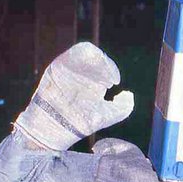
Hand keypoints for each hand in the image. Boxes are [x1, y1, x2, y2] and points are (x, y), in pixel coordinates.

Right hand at [15, 42, 133, 150]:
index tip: (114, 82)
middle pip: (97, 59)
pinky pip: (71, 54)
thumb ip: (123, 108)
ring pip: (85, 53)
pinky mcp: (57, 67)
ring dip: (95, 59)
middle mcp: (83, 74)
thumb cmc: (79, 124)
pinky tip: (87, 68)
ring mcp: (70, 69)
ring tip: (98, 72)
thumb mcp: (106, 116)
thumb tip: (128, 94)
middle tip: (107, 77)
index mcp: (95, 83)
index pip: (106, 68)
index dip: (112, 70)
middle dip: (104, 65)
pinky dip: (82, 56)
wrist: (55, 128)